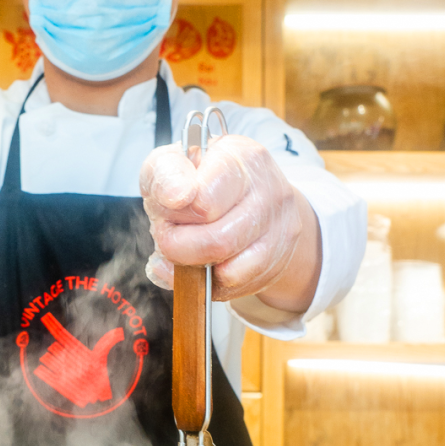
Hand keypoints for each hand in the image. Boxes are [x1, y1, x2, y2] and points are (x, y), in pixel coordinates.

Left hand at [141, 134, 320, 311]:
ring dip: (191, 265)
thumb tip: (174, 197)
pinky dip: (206, 283)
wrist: (248, 195)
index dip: (172, 210)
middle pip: (215, 241)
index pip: (204, 199)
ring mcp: (279, 230)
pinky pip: (233, 287)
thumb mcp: (174, 161)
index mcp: (243, 157)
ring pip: (227, 271)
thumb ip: (166, 173)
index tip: (165, 204)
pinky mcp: (276, 262)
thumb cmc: (203, 178)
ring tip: (183, 246)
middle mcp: (269, 191)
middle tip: (166, 232)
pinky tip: (198, 264)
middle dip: (176, 244)